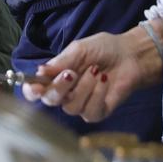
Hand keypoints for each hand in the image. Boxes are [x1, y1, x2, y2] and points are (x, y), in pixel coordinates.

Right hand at [19, 26, 162, 121]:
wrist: (130, 55)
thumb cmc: (103, 49)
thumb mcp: (79, 49)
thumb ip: (60, 62)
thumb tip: (39, 71)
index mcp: (55, 77)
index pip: (35, 91)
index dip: (32, 91)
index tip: (36, 87)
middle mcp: (65, 94)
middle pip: (51, 101)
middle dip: (60, 87)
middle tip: (71, 72)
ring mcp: (81, 104)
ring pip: (72, 107)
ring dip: (85, 87)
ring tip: (96, 70)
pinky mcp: (98, 112)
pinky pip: (91, 111)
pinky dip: (98, 94)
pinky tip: (104, 80)